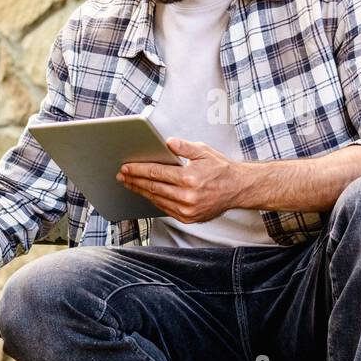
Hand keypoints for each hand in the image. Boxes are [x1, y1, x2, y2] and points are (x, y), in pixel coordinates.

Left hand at [117, 137, 243, 222]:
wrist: (238, 189)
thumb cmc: (221, 169)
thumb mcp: (204, 152)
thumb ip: (184, 147)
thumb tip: (168, 142)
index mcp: (190, 178)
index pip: (156, 173)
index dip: (138, 170)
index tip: (126, 167)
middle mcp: (187, 196)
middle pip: (153, 187)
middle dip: (134, 180)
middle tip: (122, 175)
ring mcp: (187, 209)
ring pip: (156, 199)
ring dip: (140, 191)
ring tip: (129, 184)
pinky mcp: (188, 218)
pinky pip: (165, 208)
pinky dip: (153, 200)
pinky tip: (145, 193)